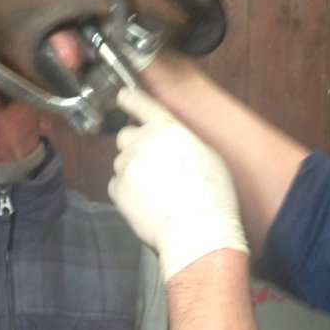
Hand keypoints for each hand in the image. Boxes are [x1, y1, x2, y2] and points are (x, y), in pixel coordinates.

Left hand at [109, 88, 248, 280]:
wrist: (198, 233)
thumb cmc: (213, 197)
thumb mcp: (208, 155)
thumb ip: (181, 139)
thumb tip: (171, 139)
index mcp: (168, 129)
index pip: (142, 104)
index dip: (130, 99)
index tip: (123, 96)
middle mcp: (143, 142)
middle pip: (126, 136)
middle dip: (136, 146)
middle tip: (154, 166)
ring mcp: (128, 166)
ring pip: (121, 162)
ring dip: (133, 171)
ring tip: (156, 191)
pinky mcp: (118, 189)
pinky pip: (116, 184)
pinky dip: (127, 192)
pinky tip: (147, 203)